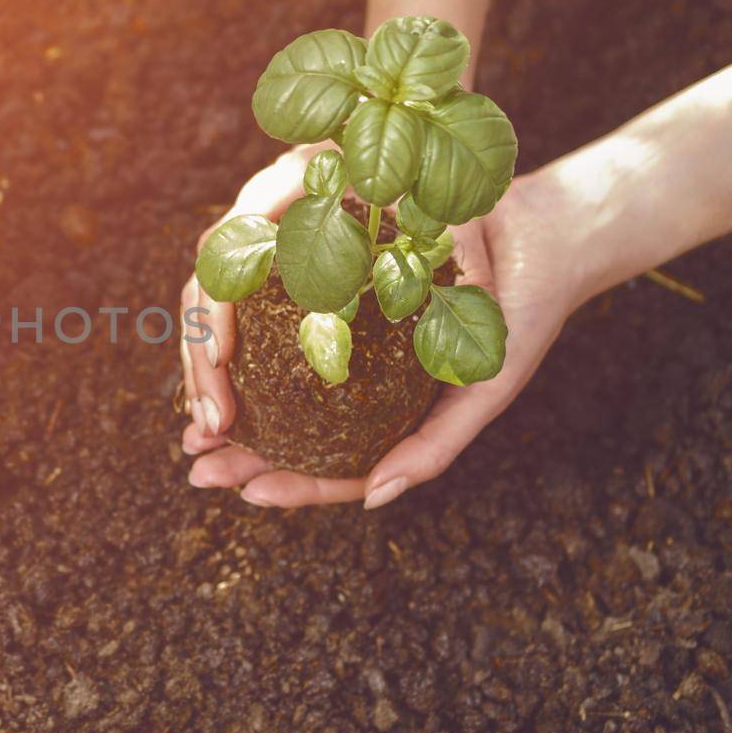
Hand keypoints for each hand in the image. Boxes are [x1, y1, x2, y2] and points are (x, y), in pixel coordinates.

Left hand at [179, 146, 580, 508]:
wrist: (539, 231)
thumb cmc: (518, 318)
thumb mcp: (479, 390)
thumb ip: (432, 448)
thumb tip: (371, 501)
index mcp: (388, 414)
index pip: (331, 463)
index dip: (289, 485)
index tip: (247, 493)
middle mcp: (359, 381)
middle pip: (289, 430)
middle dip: (238, 453)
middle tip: (197, 466)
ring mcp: (342, 334)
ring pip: (274, 382)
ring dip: (225, 400)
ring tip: (192, 422)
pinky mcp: (329, 278)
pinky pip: (275, 310)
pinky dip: (239, 328)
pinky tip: (210, 340)